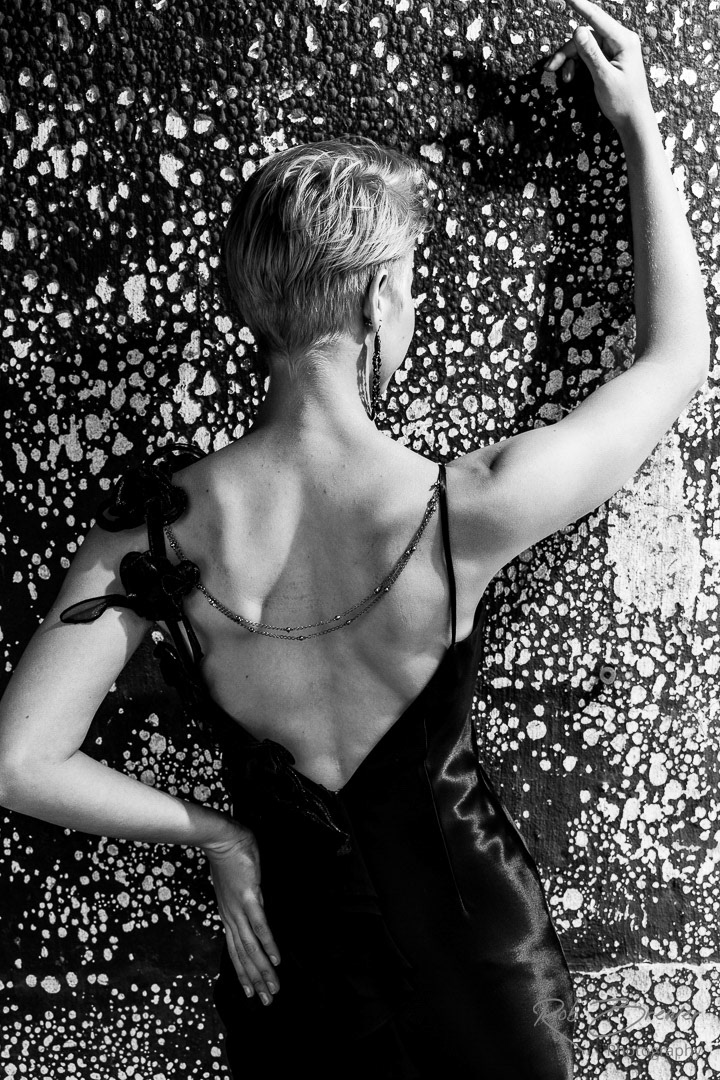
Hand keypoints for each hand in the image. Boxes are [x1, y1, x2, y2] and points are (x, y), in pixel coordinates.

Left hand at [203, 822, 280, 1004]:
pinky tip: (276, 959)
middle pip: (243, 956)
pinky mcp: (249, 898)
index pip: (235, 951)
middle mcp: (231, 917)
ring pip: (251, 947)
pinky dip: (268, 944)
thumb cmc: (228, 856)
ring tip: (274, 989)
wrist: (221, 839)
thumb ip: (242, 899)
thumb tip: (254, 905)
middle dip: (255, 981)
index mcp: (227, 915)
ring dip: (263, 970)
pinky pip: (260, 926)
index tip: (251, 992)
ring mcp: (239, 909)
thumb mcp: (234, 884)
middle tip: (266, 1002)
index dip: (243, 973)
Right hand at [544, 0, 654, 134]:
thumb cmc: (623, 101)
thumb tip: (577, 30)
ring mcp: (613, 50)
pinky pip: (587, 55)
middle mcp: (619, 40)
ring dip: (569, 60)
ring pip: (583, 46)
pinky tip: (569, 78)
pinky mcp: (608, 59)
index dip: (581, 6)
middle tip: (551, 68)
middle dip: (567, 51)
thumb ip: (591, 54)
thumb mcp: (604, 77)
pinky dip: (576, 65)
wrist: (633, 121)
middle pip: (586, 35)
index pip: (598, 18)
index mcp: (623, 41)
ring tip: (563, 79)